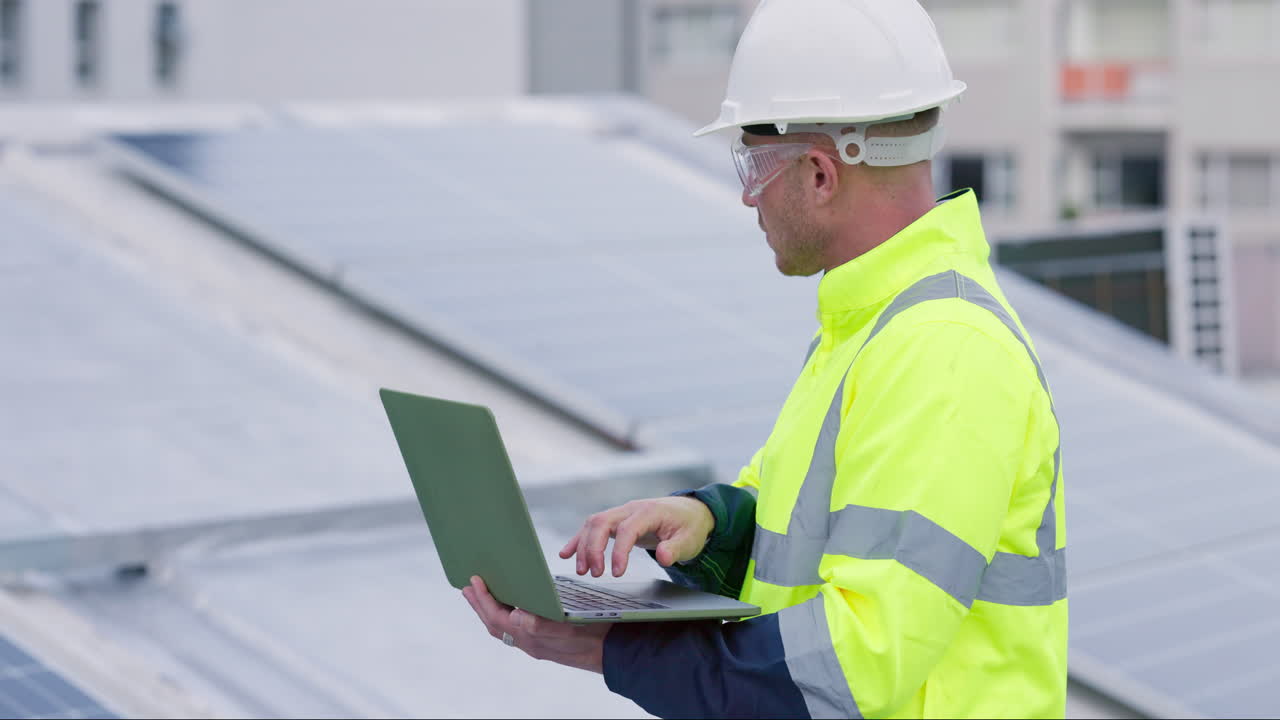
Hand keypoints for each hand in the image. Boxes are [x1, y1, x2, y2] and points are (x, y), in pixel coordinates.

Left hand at [462, 576, 609, 672]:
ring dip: (488, 610)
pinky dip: (503, 615)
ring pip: (502, 628)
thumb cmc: (595, 636)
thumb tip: (515, 616)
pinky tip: (507, 606)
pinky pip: (513, 629)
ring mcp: (535, 644)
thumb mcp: (570, 627)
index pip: (498, 618)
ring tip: (478, 595)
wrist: (613, 652)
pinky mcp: (543, 641)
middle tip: (467, 587)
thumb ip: (542, 626)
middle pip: (495, 624)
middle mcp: (530, 643)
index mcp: (532, 639)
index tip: (474, 581)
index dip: (484, 600)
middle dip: (479, 605)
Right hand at [559, 496, 713, 576]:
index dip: (619, 551)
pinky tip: (566, 554)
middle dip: (593, 548)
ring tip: (582, 571)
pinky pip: (592, 527)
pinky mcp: (616, 521)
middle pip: (602, 522)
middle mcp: (630, 509)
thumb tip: (663, 557)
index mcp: (649, 512)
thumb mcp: (690, 539)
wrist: (689, 511)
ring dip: (584, 546)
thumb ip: (677, 548)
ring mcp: (621, 513)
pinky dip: (578, 540)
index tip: (617, 573)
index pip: (627, 529)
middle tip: (594, 574)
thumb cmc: (689, 526)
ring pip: (593, 524)